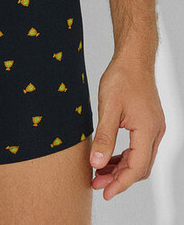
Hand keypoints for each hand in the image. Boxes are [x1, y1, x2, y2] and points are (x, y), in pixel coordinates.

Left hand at [90, 55, 165, 199]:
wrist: (133, 58)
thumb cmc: (122, 78)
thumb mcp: (108, 108)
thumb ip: (104, 137)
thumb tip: (97, 162)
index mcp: (147, 130)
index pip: (136, 168)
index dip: (119, 184)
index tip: (104, 192)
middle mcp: (155, 132)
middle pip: (140, 167)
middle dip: (118, 178)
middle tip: (96, 182)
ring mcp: (153, 127)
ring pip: (140, 158)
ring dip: (121, 168)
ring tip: (99, 171)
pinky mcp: (148, 122)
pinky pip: (139, 147)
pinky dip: (125, 156)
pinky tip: (109, 156)